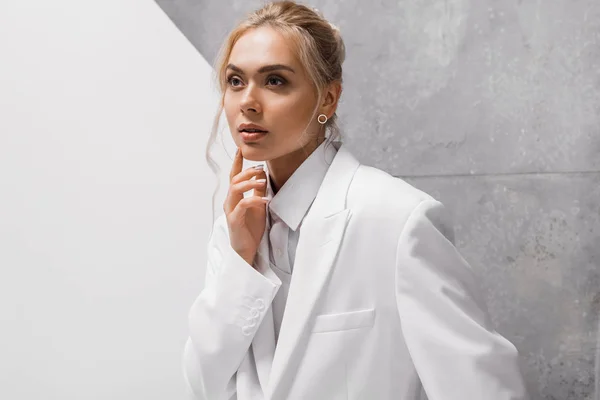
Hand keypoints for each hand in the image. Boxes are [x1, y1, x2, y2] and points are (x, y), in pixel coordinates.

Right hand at [223, 148, 267, 265]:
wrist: (246, 250)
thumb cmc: (251, 228)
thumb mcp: (258, 205)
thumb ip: (258, 191)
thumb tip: (262, 175)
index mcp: (235, 197)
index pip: (234, 176)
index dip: (237, 162)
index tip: (240, 150)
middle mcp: (230, 201)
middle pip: (234, 180)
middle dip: (247, 171)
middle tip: (260, 168)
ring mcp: (231, 210)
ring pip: (235, 189)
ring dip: (249, 183)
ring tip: (262, 182)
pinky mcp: (235, 220)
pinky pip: (243, 205)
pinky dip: (254, 200)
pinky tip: (264, 200)